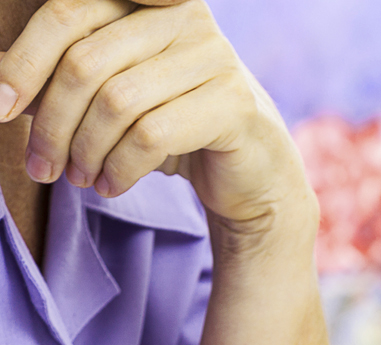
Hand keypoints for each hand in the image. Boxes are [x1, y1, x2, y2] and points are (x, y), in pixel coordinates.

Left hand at [0, 0, 311, 230]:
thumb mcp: (115, 92)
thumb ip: (67, 77)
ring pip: (116, 102)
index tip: (0, 107)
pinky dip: (120, 168)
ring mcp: (214, 58)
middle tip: (40, 166)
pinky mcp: (233, 105)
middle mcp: (184, 17)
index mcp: (147, 0)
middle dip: (52, 122)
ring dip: (85, 151)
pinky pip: (152, 136)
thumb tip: (0, 87)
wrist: (251, 173)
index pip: (67, 13)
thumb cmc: (174, 126)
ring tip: (78, 179)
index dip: (25, 61)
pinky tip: (111, 185)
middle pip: (86, 62)